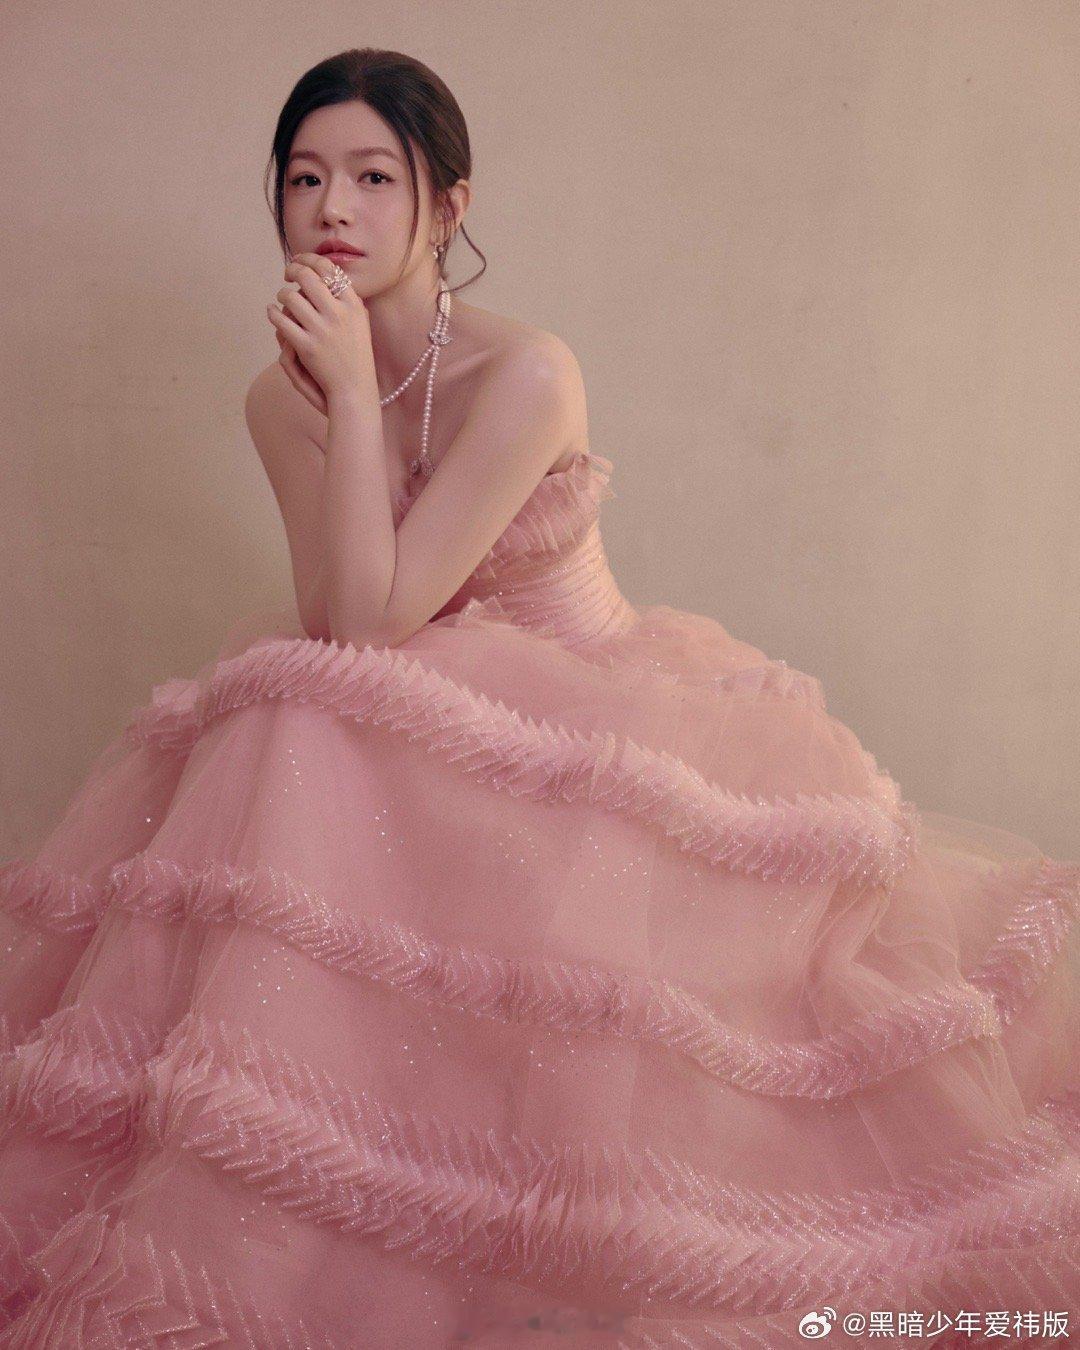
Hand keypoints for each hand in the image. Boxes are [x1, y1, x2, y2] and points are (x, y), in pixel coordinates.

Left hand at [266, 252, 374, 403]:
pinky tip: (272, 312)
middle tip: (287, 274)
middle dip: (293, 270)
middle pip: (307, 277)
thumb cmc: (357, 356)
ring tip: (281, 298)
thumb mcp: (361, 323)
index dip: (310, 260)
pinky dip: (273, 313)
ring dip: (282, 294)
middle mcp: (339, 314)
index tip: (300, 261)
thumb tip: (330, 274)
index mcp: (353, 306)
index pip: (329, 269)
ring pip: (291, 297)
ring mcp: (322, 331)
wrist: (355, 388)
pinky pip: (282, 321)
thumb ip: (348, 299)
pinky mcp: (307, 347)